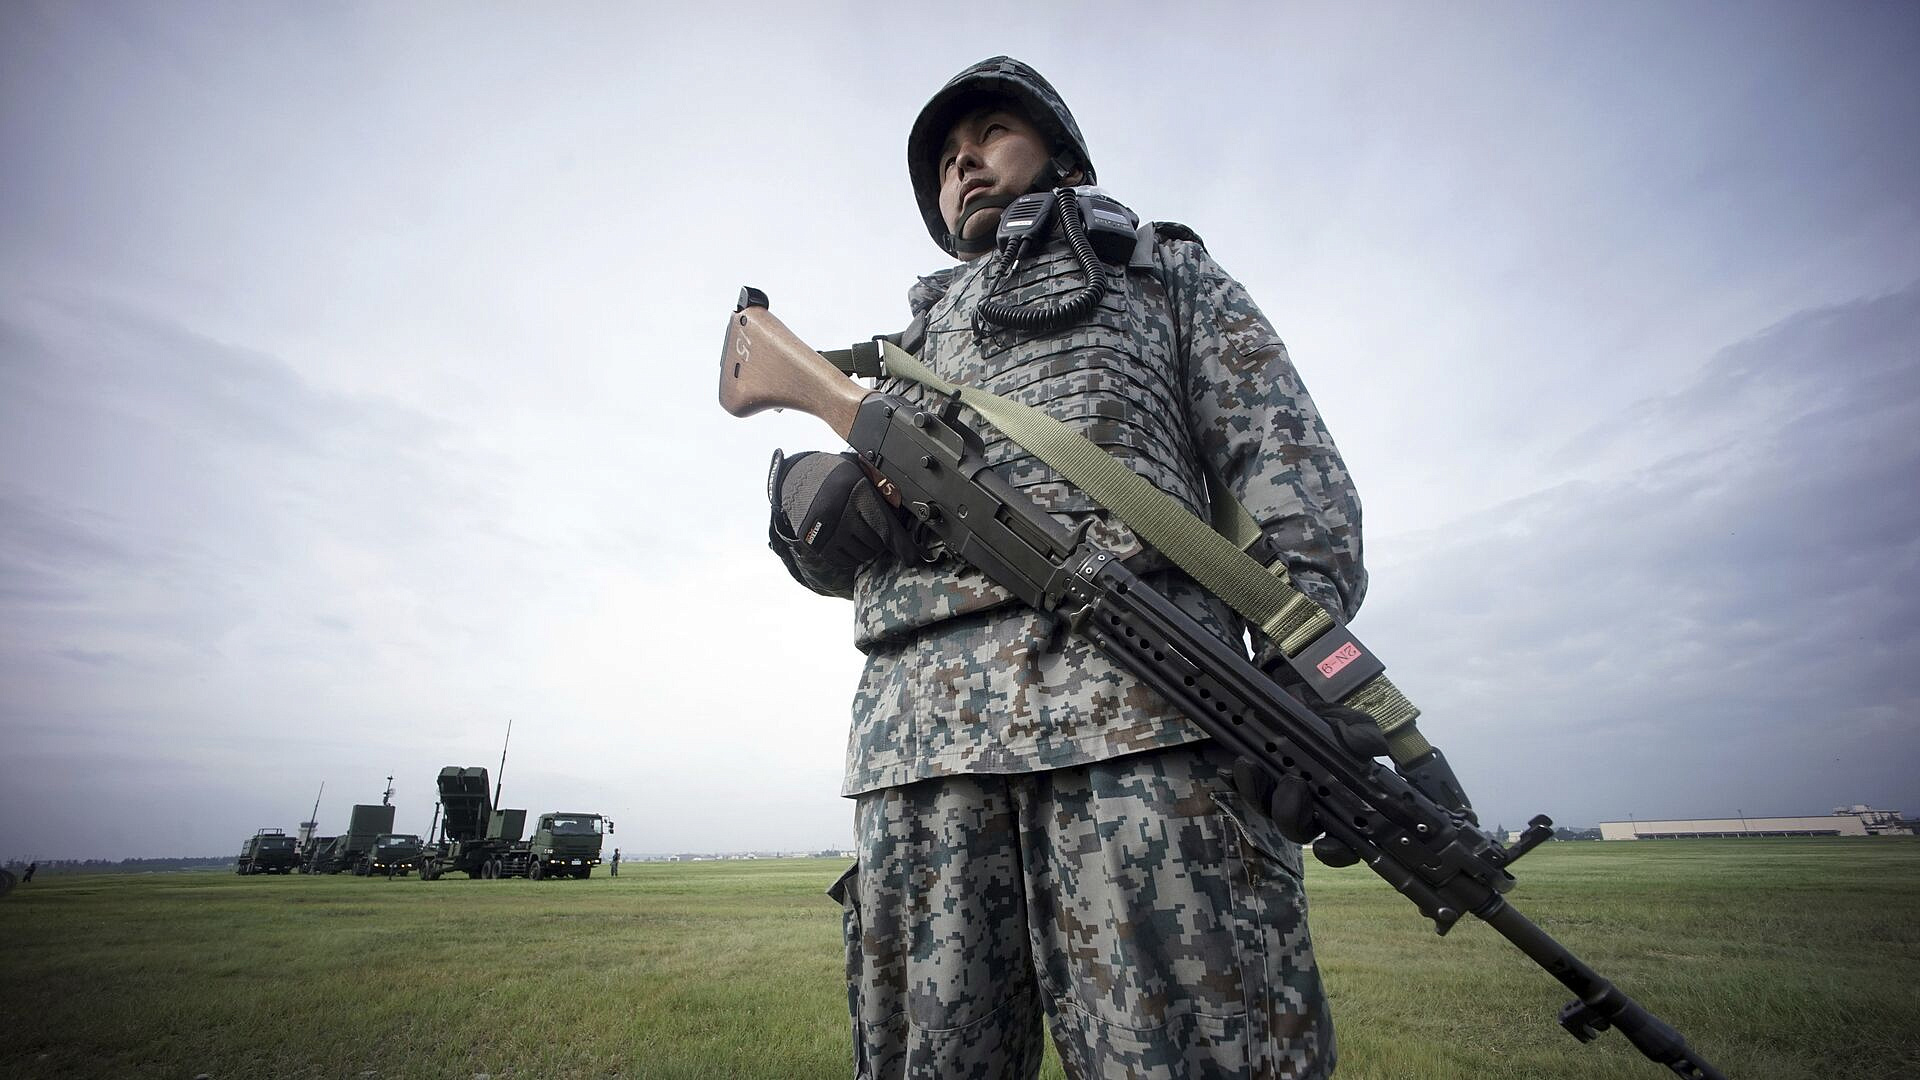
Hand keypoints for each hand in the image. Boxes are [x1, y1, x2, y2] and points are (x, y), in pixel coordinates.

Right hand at [769, 449, 913, 566]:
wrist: (799, 479)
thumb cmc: (838, 477)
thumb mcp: (862, 476)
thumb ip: (883, 495)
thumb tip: (905, 522)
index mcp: (856, 492)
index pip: (884, 524)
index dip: (901, 544)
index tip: (912, 558)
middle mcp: (840, 513)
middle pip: (875, 543)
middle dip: (880, 539)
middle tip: (872, 525)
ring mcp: (826, 531)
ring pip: (862, 554)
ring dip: (867, 548)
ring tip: (858, 529)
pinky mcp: (815, 543)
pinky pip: (845, 561)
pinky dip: (851, 554)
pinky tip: (847, 538)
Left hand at [1230, 695, 1387, 868]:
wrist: (1296, 694)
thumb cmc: (1328, 717)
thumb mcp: (1348, 722)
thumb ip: (1360, 735)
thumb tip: (1370, 748)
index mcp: (1337, 801)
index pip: (1342, 842)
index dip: (1336, 852)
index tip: (1326, 846)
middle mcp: (1308, 804)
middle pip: (1297, 829)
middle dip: (1292, 814)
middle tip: (1293, 784)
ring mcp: (1278, 793)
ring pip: (1266, 809)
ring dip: (1258, 792)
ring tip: (1253, 766)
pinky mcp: (1254, 778)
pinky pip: (1243, 788)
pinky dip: (1237, 779)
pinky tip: (1233, 767)